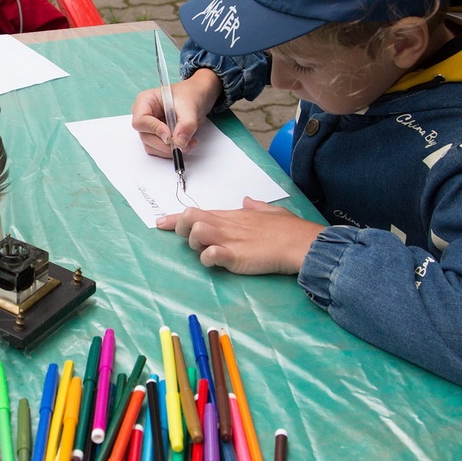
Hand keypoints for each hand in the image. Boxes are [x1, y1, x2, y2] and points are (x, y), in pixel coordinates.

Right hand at [130, 68, 221, 157]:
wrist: (197, 98)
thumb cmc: (189, 95)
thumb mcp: (190, 106)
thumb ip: (186, 124)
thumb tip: (180, 142)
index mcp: (145, 102)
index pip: (141, 121)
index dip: (155, 130)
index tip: (170, 135)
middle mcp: (144, 116)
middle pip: (146, 136)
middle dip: (166, 143)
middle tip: (183, 142)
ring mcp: (149, 128)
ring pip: (151, 146)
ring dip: (170, 149)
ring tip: (188, 142)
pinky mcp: (156, 137)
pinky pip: (159, 150)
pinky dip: (171, 150)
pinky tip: (184, 143)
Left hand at [157, 197, 324, 274]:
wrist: (301, 243)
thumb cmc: (289, 229)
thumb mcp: (271, 212)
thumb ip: (256, 207)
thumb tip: (248, 200)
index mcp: (232, 215)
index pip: (196, 212)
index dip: (175, 219)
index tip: (160, 223)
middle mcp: (226, 225)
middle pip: (189, 217)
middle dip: (180, 227)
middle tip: (190, 239)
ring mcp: (229, 240)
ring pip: (196, 232)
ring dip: (196, 243)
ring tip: (207, 250)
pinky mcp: (234, 256)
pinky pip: (210, 255)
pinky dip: (207, 258)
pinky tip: (215, 260)